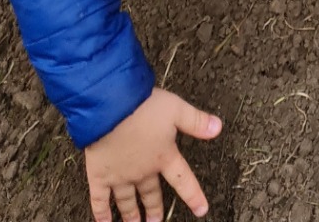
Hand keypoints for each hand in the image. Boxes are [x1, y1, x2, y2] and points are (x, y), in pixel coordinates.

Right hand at [84, 88, 221, 221]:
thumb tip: (219, 128)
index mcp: (163, 156)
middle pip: (151, 194)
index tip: (201, 210)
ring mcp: (120, 176)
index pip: (183, 181)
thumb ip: (197, 121)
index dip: (193, 196)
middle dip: (154, 210)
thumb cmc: (144, 107)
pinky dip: (101, 214)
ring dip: (132, 215)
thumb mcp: (177, 109)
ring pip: (127, 201)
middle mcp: (143, 171)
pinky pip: (100, 200)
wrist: (111, 107)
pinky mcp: (99, 175)